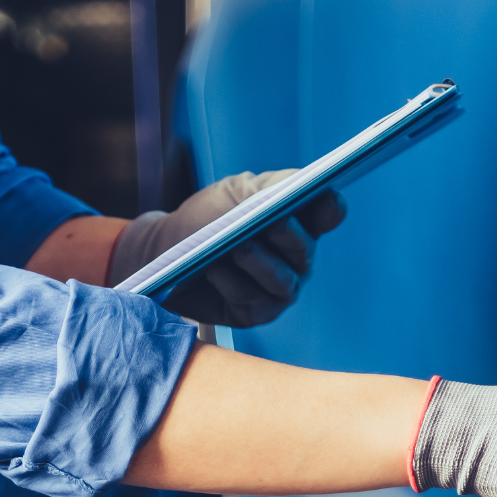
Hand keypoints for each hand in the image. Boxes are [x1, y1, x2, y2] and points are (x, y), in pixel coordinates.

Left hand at [108, 171, 346, 326]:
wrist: (167, 250)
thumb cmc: (207, 218)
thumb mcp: (237, 192)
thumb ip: (271, 186)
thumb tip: (304, 182)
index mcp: (298, 224)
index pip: (327, 214)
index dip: (330, 207)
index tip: (326, 194)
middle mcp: (295, 261)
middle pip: (305, 250)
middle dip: (290, 236)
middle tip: (276, 222)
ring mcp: (277, 290)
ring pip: (281, 281)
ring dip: (259, 262)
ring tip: (238, 248)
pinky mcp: (253, 314)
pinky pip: (250, 300)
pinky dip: (230, 283)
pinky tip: (213, 269)